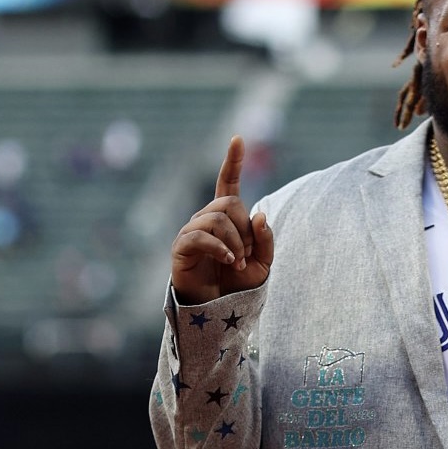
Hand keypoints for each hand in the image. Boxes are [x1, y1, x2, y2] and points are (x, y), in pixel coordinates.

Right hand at [169, 136, 274, 304]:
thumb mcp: (264, 262)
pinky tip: (228, 260)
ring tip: (237, 262)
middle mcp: (207, 219)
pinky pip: (201, 235)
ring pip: (217, 218)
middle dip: (244, 229)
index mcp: (227, 218)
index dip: (232, 161)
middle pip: (229, 203)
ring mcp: (192, 231)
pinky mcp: (181, 247)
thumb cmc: (239, 284)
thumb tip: (259, 214)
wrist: (220, 309)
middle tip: (246, 253)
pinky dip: (220, 248)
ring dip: (235, 242)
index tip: (238, 138)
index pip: (228, 183)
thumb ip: (265, 239)